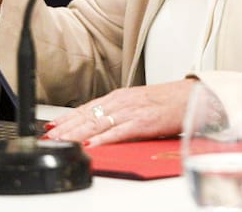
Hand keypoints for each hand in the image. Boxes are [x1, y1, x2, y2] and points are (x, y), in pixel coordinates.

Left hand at [44, 79, 197, 145]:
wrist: (194, 97)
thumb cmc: (168, 102)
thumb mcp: (138, 103)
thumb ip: (119, 113)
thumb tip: (100, 127)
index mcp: (120, 97)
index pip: (86, 109)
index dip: (67, 119)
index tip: (51, 128)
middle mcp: (122, 101)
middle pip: (87, 117)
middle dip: (66, 128)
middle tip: (48, 138)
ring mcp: (132, 111)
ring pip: (98, 124)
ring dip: (77, 134)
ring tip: (61, 141)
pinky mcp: (143, 122)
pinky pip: (119, 132)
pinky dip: (103, 139)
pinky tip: (91, 145)